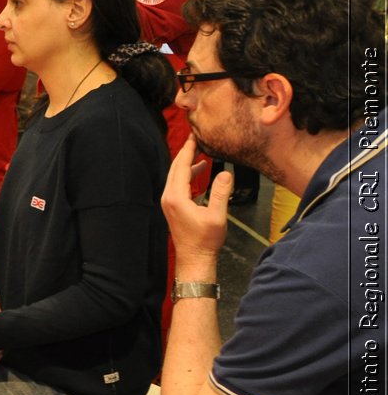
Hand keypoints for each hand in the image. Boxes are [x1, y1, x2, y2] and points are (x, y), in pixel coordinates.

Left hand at [161, 136, 229, 275]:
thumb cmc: (205, 240)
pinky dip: (187, 175)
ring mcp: (169, 202)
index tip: (194, 136)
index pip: (180, 167)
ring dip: (187, 164)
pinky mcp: (173, 207)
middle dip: (185, 153)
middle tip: (196, 138)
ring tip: (201, 153)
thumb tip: (225, 172)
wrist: (194, 258)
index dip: (187, 150)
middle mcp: (168, 197)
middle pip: (175, 168)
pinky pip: (178, 185)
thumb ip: (220, 193)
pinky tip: (199, 171)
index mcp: (176, 197)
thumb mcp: (217, 216)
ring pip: (175, 177)